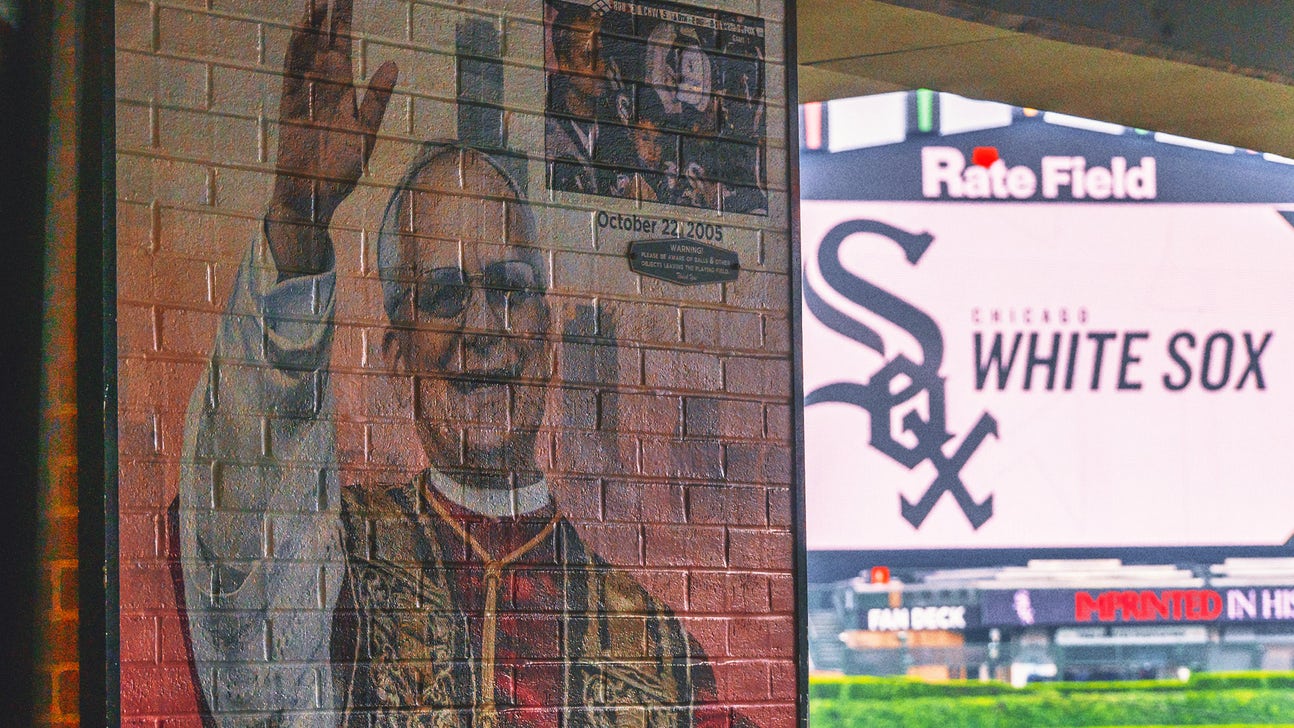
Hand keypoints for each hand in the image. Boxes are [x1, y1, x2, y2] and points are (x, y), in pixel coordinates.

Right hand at [268, 0, 398, 276]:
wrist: (314, 198)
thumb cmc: (341, 169)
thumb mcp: (367, 131)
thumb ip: (377, 98)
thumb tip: (392, 64)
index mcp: (344, 93)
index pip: (344, 49)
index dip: (344, 25)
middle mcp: (322, 89)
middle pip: (325, 45)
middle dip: (327, 19)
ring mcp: (304, 97)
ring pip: (307, 55)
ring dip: (311, 30)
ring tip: (315, 2)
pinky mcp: (290, 109)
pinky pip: (293, 75)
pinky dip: (297, 53)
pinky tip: (301, 31)